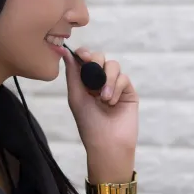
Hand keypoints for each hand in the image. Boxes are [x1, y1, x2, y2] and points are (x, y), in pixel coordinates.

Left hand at [57, 46, 138, 168]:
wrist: (107, 143)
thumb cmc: (88, 123)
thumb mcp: (76, 97)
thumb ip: (72, 73)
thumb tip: (64, 50)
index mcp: (85, 82)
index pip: (85, 59)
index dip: (84, 54)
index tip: (83, 56)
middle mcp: (100, 82)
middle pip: (100, 57)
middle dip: (96, 64)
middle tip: (93, 77)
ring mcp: (115, 86)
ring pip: (113, 65)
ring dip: (108, 80)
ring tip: (104, 99)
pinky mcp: (129, 92)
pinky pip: (124, 78)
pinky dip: (117, 88)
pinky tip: (112, 102)